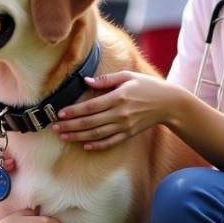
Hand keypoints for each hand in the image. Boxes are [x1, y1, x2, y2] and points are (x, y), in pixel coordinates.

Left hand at [0, 147, 14, 188]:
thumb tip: (9, 163)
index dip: (8, 147)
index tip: (18, 150)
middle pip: (2, 157)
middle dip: (9, 160)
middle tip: (19, 164)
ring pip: (1, 166)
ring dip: (7, 169)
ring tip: (16, 171)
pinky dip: (2, 177)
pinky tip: (9, 178)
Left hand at [51, 71, 175, 149]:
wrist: (168, 103)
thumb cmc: (147, 86)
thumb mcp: (128, 76)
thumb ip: (106, 79)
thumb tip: (86, 81)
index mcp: (118, 97)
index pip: (91, 106)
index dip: (74, 111)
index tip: (60, 114)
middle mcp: (120, 113)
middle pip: (90, 122)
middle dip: (70, 126)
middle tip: (55, 128)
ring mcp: (124, 126)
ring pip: (97, 134)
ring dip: (78, 137)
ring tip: (63, 137)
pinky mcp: (129, 134)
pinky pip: (110, 142)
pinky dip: (97, 145)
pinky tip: (84, 146)